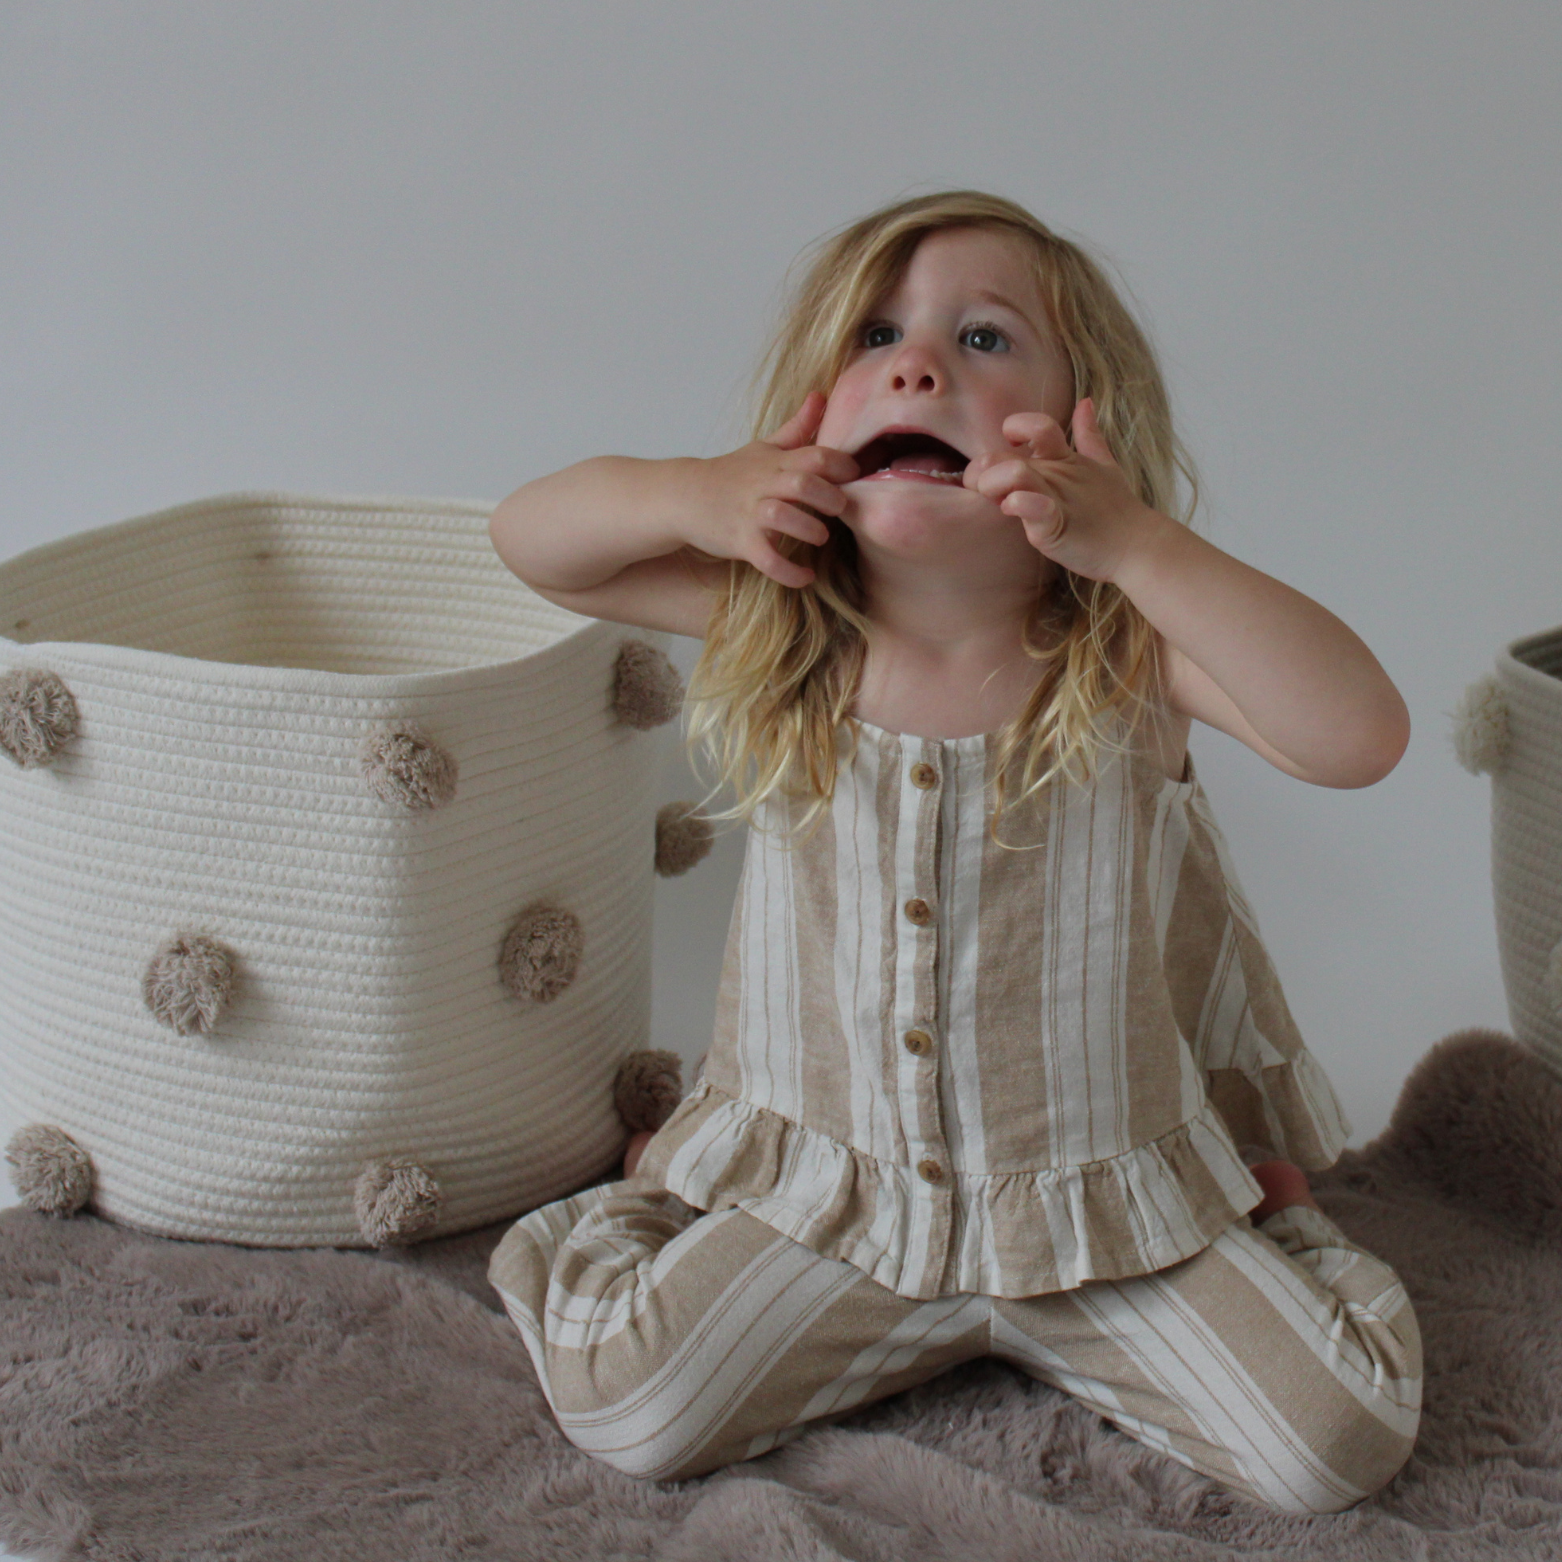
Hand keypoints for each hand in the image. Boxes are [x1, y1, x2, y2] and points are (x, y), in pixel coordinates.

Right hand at [685, 392, 857, 587]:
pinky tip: (806, 576)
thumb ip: (797, 427)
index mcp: (775, 462)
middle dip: (830, 497)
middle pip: (804, 484)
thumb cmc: (731, 473)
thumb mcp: (764, 447)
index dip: (842, 466)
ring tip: (819, 536)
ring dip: (810, 530)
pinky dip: (790, 572)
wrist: (684, 496)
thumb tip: (821, 396)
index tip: (853, 477)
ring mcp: (751, 514)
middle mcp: (764, 485)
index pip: (817, 455)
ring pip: (784, 518)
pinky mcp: (740, 542)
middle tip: (839, 508)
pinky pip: (768, 560)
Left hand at [962, 398, 1162, 583]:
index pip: (1034, 423)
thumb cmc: (1116, 509)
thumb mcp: (1102, 465)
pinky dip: (1018, 504)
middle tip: (985, 490)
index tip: (1009, 449)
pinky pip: (1031, 506)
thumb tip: (1086, 403)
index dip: (1013, 428)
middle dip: (980, 471)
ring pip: (1013, 473)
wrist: (1137, 545)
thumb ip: (1089, 435)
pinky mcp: (1055, 527)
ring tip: (999, 501)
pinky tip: (1013, 510)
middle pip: (1001, 456)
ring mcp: (1056, 498)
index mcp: (1063, 458)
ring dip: (993, 485)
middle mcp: (1056, 473)